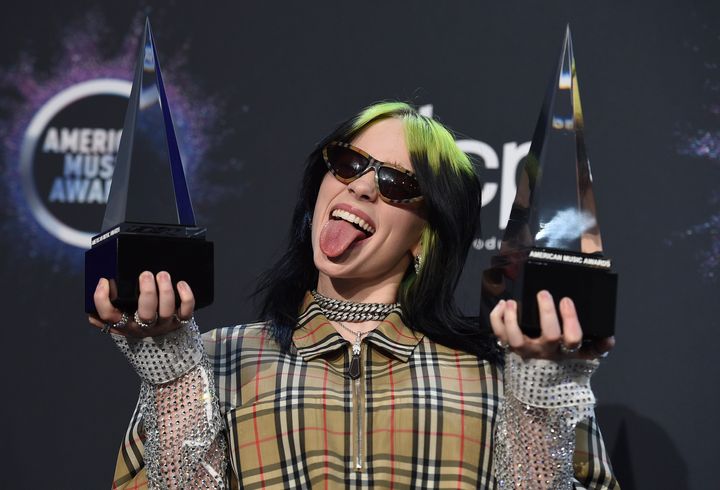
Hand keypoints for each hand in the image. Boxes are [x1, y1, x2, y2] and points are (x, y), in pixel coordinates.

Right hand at [88, 270, 194, 337]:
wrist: (161, 342)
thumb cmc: (135, 322)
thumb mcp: (118, 319)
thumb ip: (104, 308)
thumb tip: (98, 284)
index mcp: (124, 324)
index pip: (109, 316)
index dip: (102, 299)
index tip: (104, 281)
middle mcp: (144, 326)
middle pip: (145, 314)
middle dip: (147, 293)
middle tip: (145, 274)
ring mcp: (164, 324)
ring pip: (166, 311)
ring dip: (166, 291)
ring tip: (162, 274)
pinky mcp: (181, 321)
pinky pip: (187, 311)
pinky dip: (186, 297)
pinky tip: (181, 283)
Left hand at [489, 290, 614, 359]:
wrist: (542, 384)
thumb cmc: (564, 359)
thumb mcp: (583, 354)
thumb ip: (597, 344)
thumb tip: (609, 338)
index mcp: (567, 351)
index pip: (574, 339)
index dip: (572, 321)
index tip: (567, 300)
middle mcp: (547, 351)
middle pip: (549, 335)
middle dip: (546, 312)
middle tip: (544, 293)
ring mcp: (527, 350)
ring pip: (517, 339)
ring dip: (513, 319)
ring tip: (513, 302)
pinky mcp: (510, 347)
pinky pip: (499, 335)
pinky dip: (497, 319)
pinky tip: (502, 304)